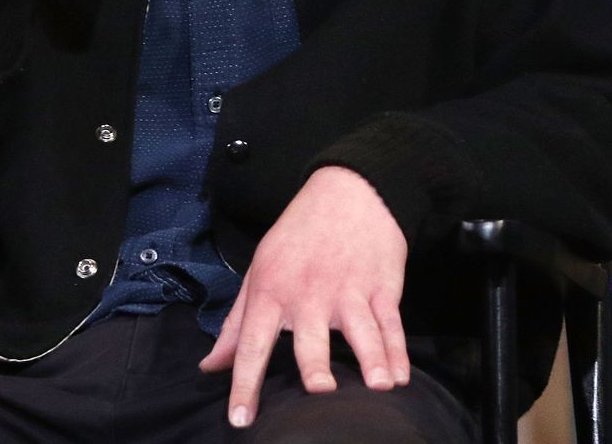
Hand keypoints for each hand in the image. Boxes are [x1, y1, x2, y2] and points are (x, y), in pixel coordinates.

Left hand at [199, 165, 408, 428]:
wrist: (348, 191)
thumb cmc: (297, 237)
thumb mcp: (260, 270)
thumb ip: (237, 323)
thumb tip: (211, 366)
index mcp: (272, 289)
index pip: (252, 341)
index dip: (244, 382)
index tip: (240, 419)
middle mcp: (309, 293)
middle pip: (311, 336)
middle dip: (315, 363)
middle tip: (319, 391)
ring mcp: (349, 289)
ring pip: (362, 330)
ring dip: (372, 358)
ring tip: (379, 386)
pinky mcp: (382, 287)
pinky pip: (391, 323)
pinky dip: (398, 351)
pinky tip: (400, 376)